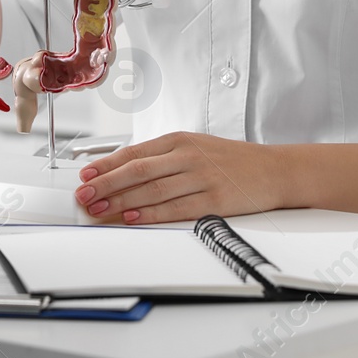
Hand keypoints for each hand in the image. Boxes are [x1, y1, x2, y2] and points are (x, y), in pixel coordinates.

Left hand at [73, 133, 290, 224]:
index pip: (133, 153)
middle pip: (137, 171)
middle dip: (105, 184)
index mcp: (178, 140)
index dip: (105, 165)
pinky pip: (175, 208)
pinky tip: (132, 217)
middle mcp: (187, 156)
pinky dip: (150, 214)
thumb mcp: (194, 148)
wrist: (273, 170)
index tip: (84, 175)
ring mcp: (201, 177)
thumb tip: (122, 172)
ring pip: (151, 190)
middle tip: (84, 196)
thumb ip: (161, 159)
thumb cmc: (230, 161)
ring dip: (121, 201)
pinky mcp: (214, 199)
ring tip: (99, 210)